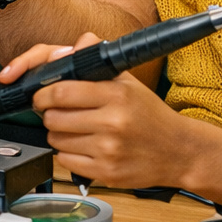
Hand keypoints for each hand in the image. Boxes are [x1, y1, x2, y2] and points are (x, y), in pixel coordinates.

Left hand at [12, 33, 195, 189]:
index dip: (43, 93)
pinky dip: (67, 154)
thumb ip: (95, 62)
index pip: (61, 92)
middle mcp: (113, 123)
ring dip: (58, 134)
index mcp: (116, 95)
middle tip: (57, 112)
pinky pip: (66, 162)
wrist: (180, 151)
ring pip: (56, 140)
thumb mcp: (127, 81)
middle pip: (54, 118)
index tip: (42, 95)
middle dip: (49, 114)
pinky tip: (83, 146)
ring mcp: (109, 150)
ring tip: (74, 129)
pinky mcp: (107, 173)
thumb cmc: (150, 114)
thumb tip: (70, 49)